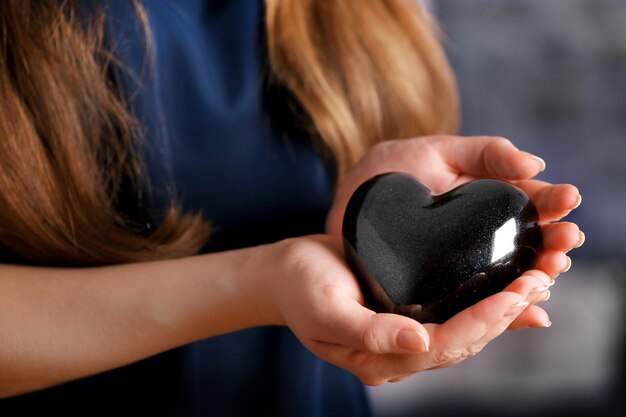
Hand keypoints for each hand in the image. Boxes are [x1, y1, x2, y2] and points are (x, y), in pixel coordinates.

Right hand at [261, 235, 558, 384]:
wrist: (284, 273)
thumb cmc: (299, 287)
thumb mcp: (325, 309)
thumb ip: (369, 331)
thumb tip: (417, 343)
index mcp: (379, 358)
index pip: (443, 345)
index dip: (482, 322)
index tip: (515, 294)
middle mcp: (399, 352)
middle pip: (463, 341)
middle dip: (504, 314)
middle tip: (540, 280)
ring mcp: (405, 333)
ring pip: (465, 329)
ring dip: (502, 308)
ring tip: (536, 280)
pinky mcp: (408, 310)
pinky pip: (454, 312)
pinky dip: (483, 301)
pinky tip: (508, 289)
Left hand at [326, 135, 582, 328]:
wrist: (350, 198)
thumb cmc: (395, 168)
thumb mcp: (440, 151)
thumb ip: (486, 153)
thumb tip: (536, 163)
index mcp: (489, 199)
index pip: (531, 202)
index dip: (553, 201)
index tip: (571, 199)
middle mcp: (483, 235)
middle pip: (529, 243)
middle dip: (552, 243)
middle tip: (567, 241)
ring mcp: (464, 264)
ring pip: (509, 274)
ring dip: (536, 275)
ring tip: (550, 271)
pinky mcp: (442, 289)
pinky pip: (477, 299)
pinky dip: (503, 304)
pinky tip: (524, 306)